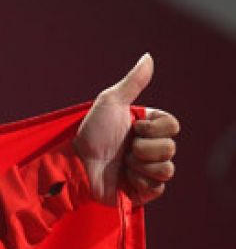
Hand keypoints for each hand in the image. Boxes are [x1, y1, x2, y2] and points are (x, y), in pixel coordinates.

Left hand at [74, 53, 179, 205]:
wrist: (74, 164)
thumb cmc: (89, 133)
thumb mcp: (110, 102)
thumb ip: (133, 82)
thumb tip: (148, 57)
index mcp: (147, 128)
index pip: (173, 126)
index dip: (153, 129)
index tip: (132, 128)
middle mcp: (149, 149)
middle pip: (170, 148)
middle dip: (143, 149)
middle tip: (123, 150)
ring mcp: (146, 171)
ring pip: (166, 170)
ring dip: (140, 166)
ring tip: (121, 164)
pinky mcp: (140, 191)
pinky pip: (158, 188)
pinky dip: (140, 182)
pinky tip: (124, 178)